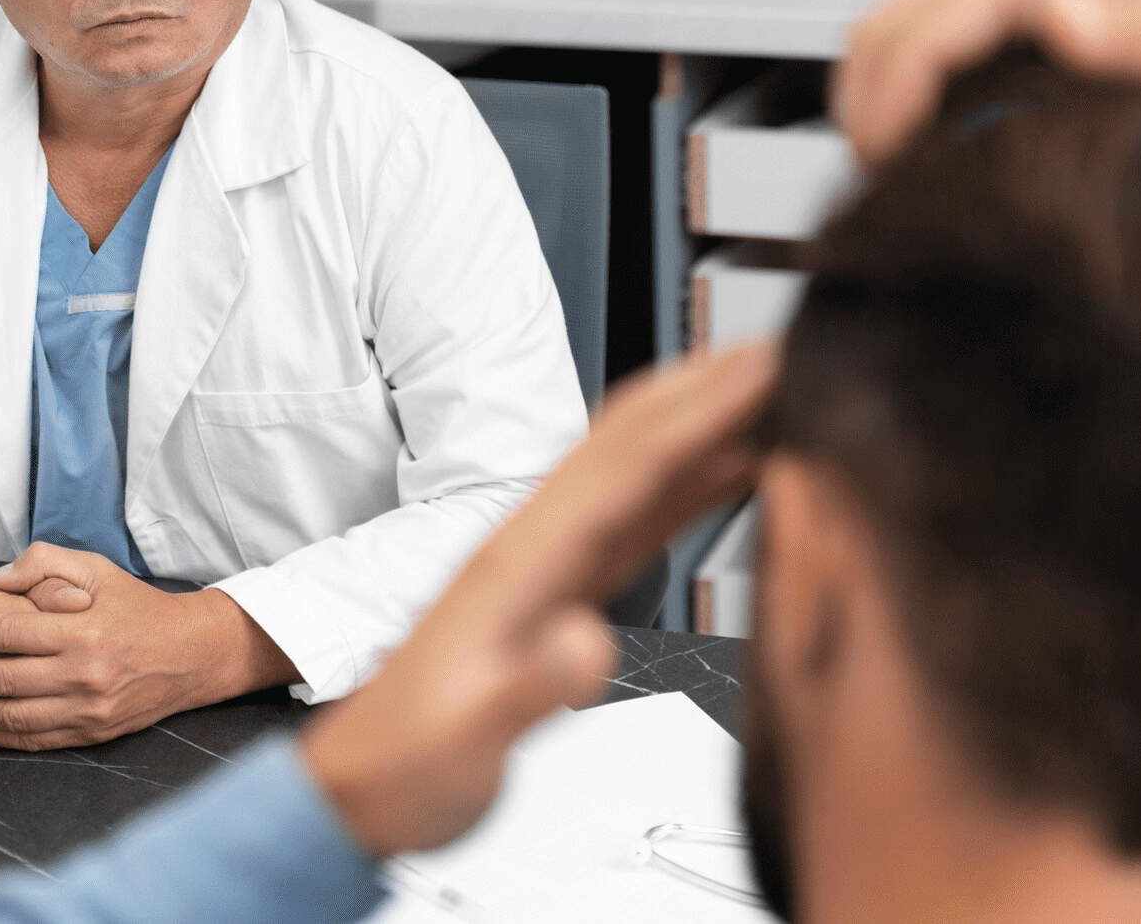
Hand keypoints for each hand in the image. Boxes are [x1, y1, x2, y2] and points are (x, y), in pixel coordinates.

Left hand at [0, 543, 298, 749]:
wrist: (191, 654)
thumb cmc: (140, 609)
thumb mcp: (98, 570)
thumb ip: (45, 563)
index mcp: (81, 632)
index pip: (3, 636)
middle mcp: (82, 675)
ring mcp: (86, 709)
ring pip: (9, 715)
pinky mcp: (91, 733)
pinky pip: (31, 739)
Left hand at [302, 340, 776, 856]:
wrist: (357, 792)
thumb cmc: (402, 767)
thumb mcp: (463, 742)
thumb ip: (527, 692)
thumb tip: (586, 644)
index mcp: (518, 565)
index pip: (625, 467)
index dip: (700, 413)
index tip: (760, 369)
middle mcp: (533, 547)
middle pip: (634, 441)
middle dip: (708, 386)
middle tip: (784, 348)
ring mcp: (548, 566)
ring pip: (639, 469)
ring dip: (705, 421)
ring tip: (773, 388)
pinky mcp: (561, 593)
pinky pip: (639, 519)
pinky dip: (693, 484)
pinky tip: (733, 472)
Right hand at [833, 0, 1140, 163]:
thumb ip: (1135, 33)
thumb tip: (1056, 12)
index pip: (919, 29)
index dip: (886, 104)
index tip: (882, 168)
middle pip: (888, 19)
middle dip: (864, 101)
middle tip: (876, 180)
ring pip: (896, 22)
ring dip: (877, 90)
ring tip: (893, 163)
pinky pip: (928, 29)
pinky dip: (905, 80)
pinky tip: (924, 131)